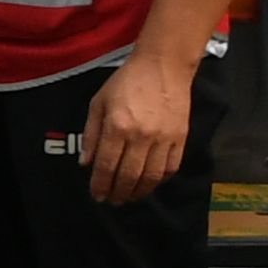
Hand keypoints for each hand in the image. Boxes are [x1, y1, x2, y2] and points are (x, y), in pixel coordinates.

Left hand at [77, 52, 194, 205]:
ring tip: (130, 197)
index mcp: (118, 127)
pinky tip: (151, 183)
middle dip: (119, 193)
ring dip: (140, 192)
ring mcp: (164, 138)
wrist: (163, 66)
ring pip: (151, 176)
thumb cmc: (126, 82)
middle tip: (113, 201)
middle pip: (129, 175)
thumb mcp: (98, 103)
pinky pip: (171, 167)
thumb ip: (91, 135)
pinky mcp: (181, 137)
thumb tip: (86, 163)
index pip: (106, 166)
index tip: (97, 196)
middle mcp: (142, 136)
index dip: (100, 185)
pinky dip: (160, 180)